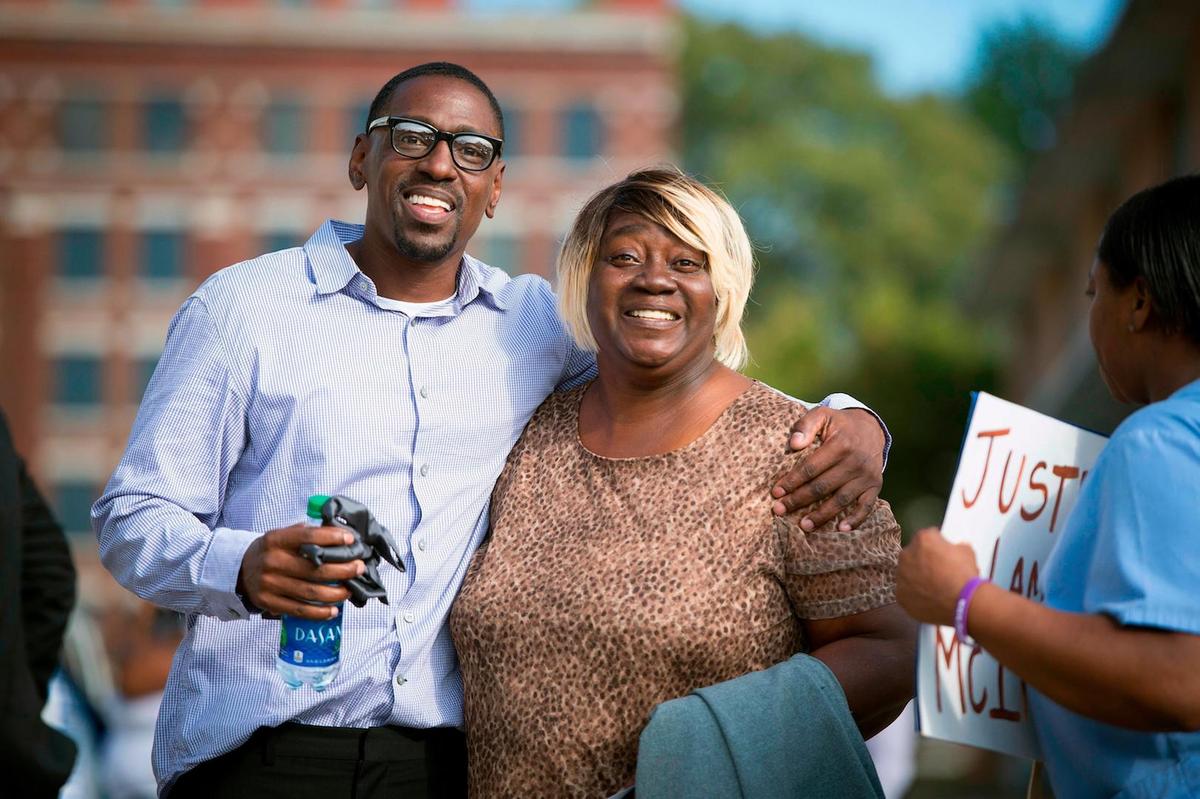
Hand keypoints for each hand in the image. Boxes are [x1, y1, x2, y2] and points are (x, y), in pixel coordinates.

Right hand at [237, 524, 365, 619]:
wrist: (240, 571)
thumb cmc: (270, 551)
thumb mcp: (281, 535)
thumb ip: (305, 533)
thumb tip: (337, 532)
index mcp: (276, 540)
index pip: (308, 537)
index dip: (332, 538)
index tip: (350, 539)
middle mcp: (273, 562)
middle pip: (315, 569)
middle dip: (343, 570)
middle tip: (358, 568)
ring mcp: (270, 584)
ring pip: (310, 592)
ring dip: (335, 593)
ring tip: (349, 590)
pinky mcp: (269, 602)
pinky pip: (299, 610)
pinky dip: (319, 612)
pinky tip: (333, 610)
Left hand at [771, 407, 884, 530]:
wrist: (871, 428)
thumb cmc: (839, 424)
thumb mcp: (822, 415)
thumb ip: (806, 425)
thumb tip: (793, 444)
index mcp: (840, 444)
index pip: (810, 468)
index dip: (792, 481)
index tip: (776, 492)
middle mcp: (855, 462)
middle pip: (822, 487)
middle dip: (799, 500)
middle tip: (779, 510)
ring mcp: (866, 475)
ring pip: (841, 500)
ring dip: (822, 515)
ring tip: (804, 526)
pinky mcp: (876, 485)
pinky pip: (867, 506)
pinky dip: (856, 519)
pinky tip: (841, 529)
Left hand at [896, 527, 979, 625]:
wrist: (962, 604)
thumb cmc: (965, 577)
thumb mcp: (967, 552)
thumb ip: (956, 547)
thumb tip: (957, 549)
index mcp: (923, 539)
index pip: (927, 537)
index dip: (937, 545)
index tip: (942, 553)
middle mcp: (907, 555)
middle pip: (914, 554)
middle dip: (924, 560)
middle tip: (938, 571)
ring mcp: (901, 575)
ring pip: (907, 573)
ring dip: (917, 577)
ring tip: (934, 586)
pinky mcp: (900, 594)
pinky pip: (906, 591)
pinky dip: (915, 594)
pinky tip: (929, 598)